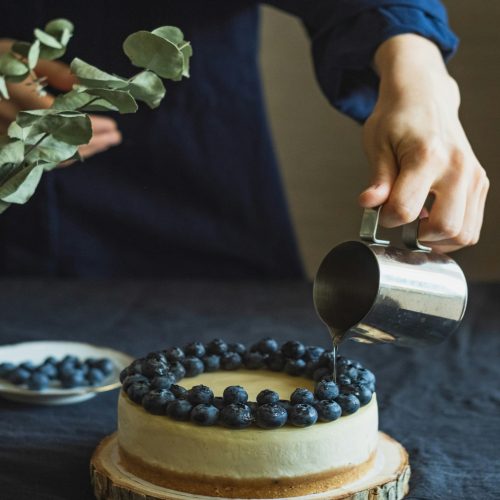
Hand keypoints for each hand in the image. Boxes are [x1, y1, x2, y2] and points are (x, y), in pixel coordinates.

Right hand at [0, 43, 120, 163]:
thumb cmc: (0, 61)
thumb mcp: (25, 57)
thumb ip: (55, 72)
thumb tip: (85, 84)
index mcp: (19, 97)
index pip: (65, 120)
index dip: (91, 125)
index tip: (112, 124)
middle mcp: (16, 123)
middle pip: (64, 141)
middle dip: (93, 140)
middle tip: (116, 136)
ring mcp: (13, 139)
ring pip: (55, 153)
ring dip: (85, 150)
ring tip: (108, 143)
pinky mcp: (12, 148)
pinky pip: (44, 158)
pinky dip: (67, 155)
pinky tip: (85, 149)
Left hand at [360, 34, 488, 252]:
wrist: (425, 97)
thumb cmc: (397, 118)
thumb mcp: (377, 144)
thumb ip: (378, 179)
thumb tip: (369, 204)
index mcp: (427, 156)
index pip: (405, 210)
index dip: (385, 219)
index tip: (379, 211)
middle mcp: (457, 167)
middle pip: (446, 228)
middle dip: (417, 236)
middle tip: (401, 224)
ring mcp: (473, 175)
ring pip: (465, 232)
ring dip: (439, 240)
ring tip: (418, 224)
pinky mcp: (479, 182)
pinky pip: (472, 224)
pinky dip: (452, 231)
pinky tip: (432, 218)